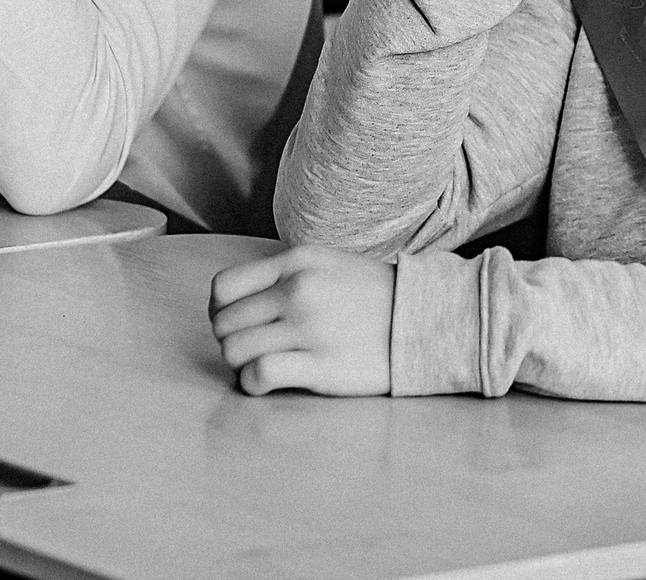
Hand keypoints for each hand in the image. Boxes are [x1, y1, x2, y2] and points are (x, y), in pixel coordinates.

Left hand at [209, 246, 396, 396]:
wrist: (426, 317)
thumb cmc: (373, 296)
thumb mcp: (327, 264)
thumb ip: (284, 276)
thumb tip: (234, 305)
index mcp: (297, 262)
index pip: (223, 288)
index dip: (220, 312)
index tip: (237, 324)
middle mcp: (298, 290)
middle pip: (224, 324)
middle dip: (232, 340)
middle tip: (256, 348)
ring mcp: (309, 328)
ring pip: (233, 350)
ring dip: (241, 364)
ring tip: (264, 364)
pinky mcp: (320, 365)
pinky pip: (258, 375)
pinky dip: (253, 383)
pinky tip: (269, 382)